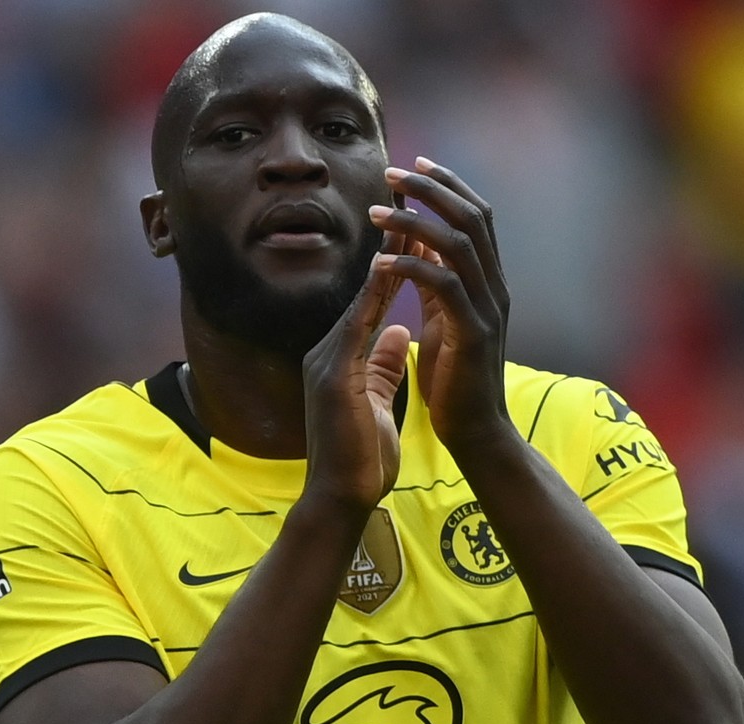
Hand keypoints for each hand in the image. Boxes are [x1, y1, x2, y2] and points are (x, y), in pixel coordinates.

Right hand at [300, 232, 411, 510]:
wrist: (339, 500)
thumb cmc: (358, 458)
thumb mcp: (375, 399)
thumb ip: (381, 363)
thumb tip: (398, 332)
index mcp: (339, 357)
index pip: (372, 300)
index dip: (395, 262)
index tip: (417, 226)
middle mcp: (328, 351)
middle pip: (365, 289)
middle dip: (390, 246)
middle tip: (411, 203)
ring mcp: (326, 362)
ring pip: (360, 300)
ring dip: (385, 259)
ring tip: (406, 221)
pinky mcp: (332, 378)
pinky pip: (356, 329)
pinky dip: (374, 298)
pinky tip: (390, 271)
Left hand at [368, 158, 511, 453]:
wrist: (476, 432)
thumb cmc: (456, 381)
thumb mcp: (446, 320)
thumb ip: (438, 283)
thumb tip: (421, 247)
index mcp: (489, 282)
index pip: (476, 217)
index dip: (449, 186)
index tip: (417, 164)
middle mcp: (495, 288)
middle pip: (471, 218)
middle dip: (431, 189)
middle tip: (393, 172)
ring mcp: (488, 309)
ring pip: (457, 244)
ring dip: (414, 221)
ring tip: (376, 210)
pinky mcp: (473, 333)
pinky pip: (443, 285)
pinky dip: (411, 267)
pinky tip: (379, 262)